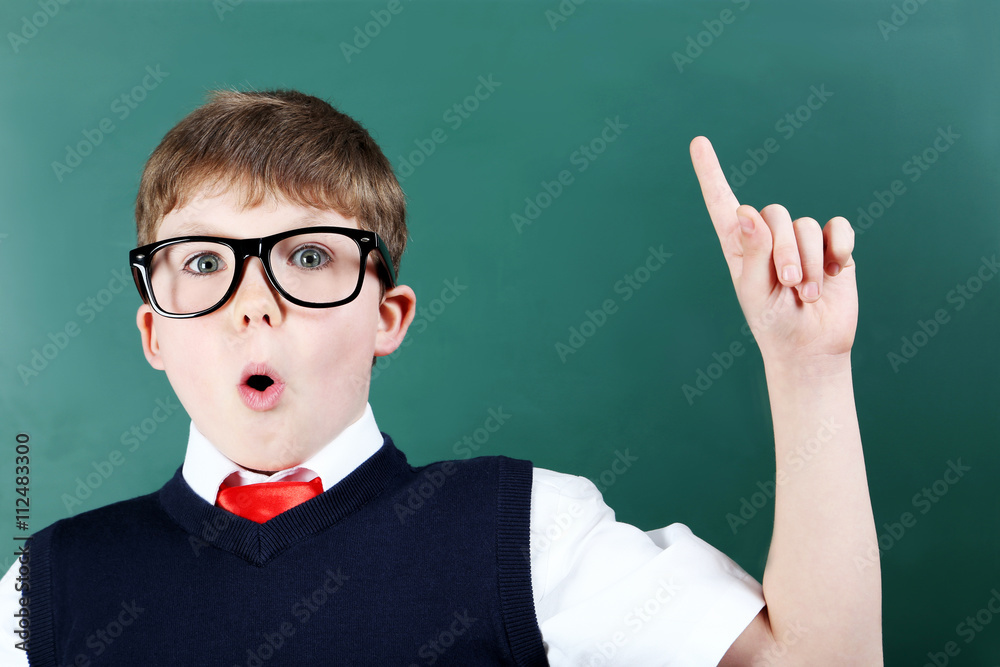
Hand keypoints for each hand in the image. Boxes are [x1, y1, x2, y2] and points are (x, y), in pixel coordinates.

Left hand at [689, 136, 857, 370]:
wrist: (812, 346)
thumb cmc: (774, 324)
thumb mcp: (756, 293)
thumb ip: (752, 253)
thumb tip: (745, 213)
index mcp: (740, 247)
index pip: (722, 204)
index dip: (711, 173)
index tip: (698, 142)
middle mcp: (769, 238)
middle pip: (776, 214)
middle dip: (786, 252)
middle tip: (791, 285)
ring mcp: (801, 241)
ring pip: (806, 225)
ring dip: (810, 263)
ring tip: (807, 294)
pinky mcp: (832, 247)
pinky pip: (837, 227)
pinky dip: (838, 247)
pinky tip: (836, 271)